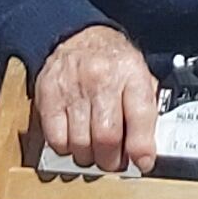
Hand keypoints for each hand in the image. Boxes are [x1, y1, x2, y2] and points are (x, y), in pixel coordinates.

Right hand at [34, 24, 158, 173]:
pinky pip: (56, 140)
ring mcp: (73, 88)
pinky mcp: (49, 96)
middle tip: (114, 161)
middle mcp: (102, 78)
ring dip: (89, 158)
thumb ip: (146, 108)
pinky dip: (66, 149)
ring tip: (94, 150)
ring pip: (81, 144)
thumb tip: (148, 148)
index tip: (143, 162)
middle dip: (112, 161)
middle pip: (107, 138)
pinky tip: (74, 139)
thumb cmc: (113, 61)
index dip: (142, 148)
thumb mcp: (139, 74)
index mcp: (131, 72)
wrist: (78, 35)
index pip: (140, 116)